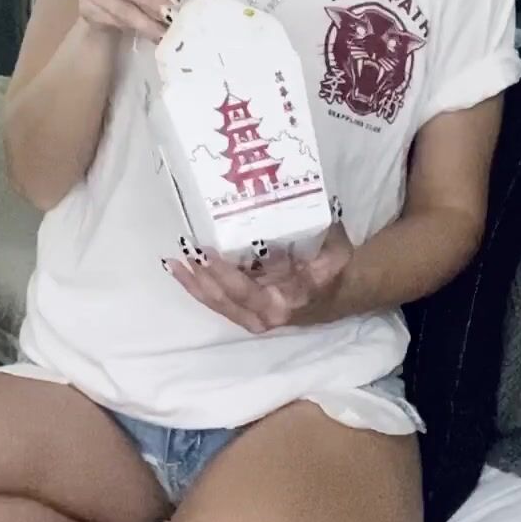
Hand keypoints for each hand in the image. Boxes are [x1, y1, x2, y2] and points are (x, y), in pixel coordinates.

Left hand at [162, 221, 354, 332]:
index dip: (223, 274)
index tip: (205, 253)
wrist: (347, 291)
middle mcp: (266, 316)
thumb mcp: (332, 248)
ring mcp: (256, 317)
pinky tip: (185, 272)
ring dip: (194, 284)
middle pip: (223, 301)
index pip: (246, 291)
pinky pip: (221, 302)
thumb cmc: (336, 266)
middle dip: (199, 278)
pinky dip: (202, 288)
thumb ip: (313, 232)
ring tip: (173, 263)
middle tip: (182, 253)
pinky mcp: (250, 312)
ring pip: (218, 304)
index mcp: (284, 302)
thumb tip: (288, 204)